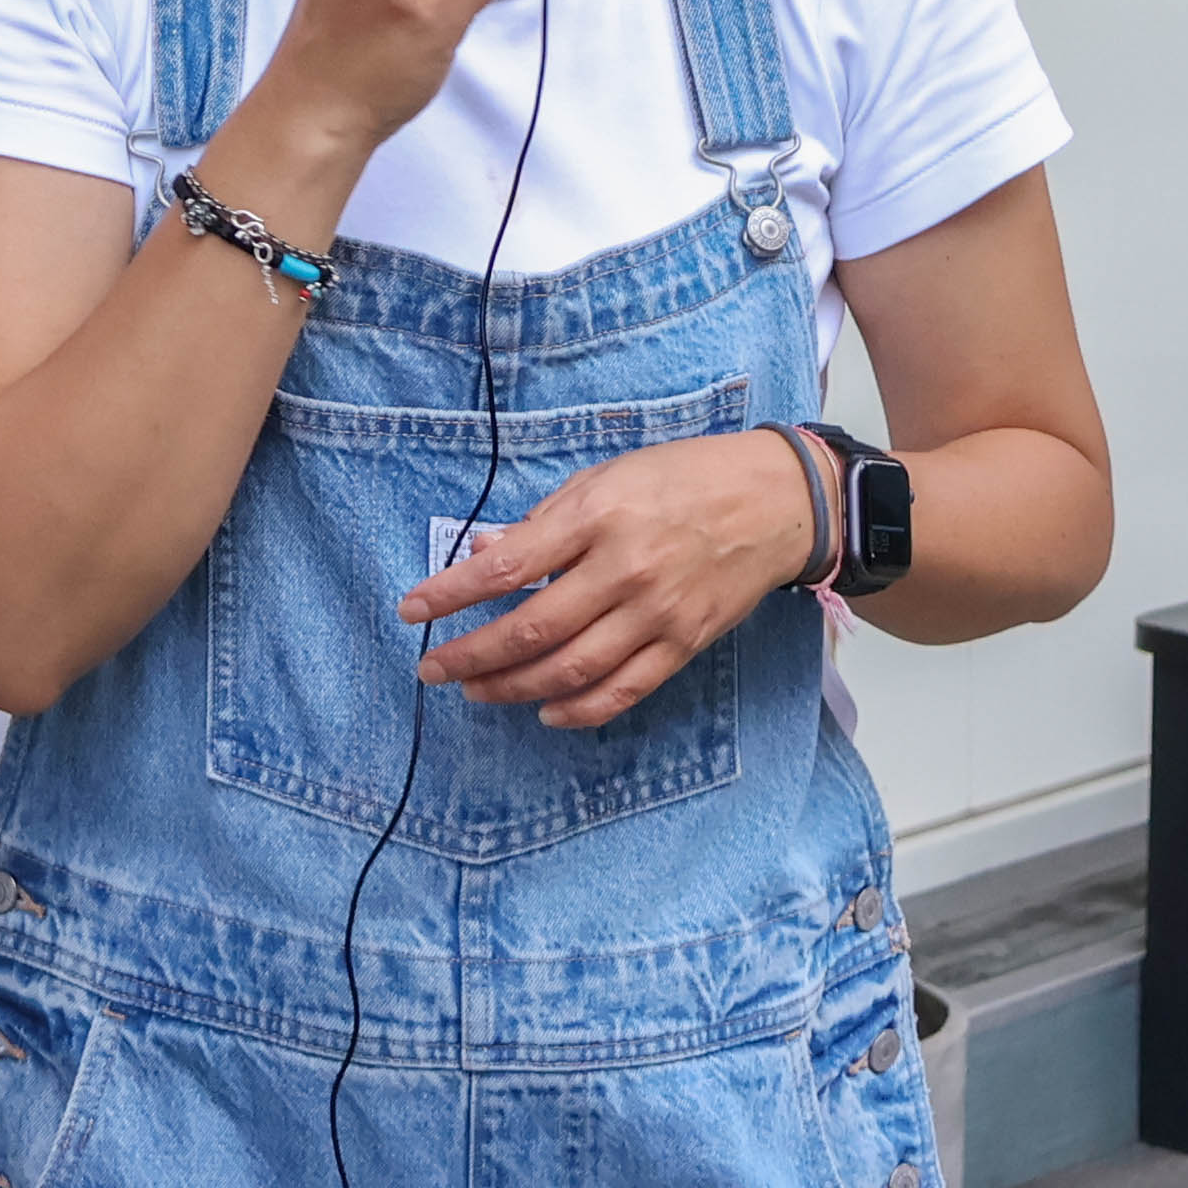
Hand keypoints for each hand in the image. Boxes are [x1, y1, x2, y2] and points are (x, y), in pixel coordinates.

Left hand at [395, 433, 835, 729]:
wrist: (776, 501)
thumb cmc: (683, 477)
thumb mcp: (605, 476)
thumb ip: (544, 521)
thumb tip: (484, 551)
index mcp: (596, 517)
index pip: (505, 568)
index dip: (450, 595)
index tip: (411, 611)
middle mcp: (624, 569)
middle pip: (531, 630)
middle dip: (471, 656)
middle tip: (433, 667)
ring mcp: (657, 613)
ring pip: (571, 669)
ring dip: (512, 687)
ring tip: (474, 690)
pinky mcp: (684, 644)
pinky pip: (623, 690)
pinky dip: (578, 710)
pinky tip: (543, 711)